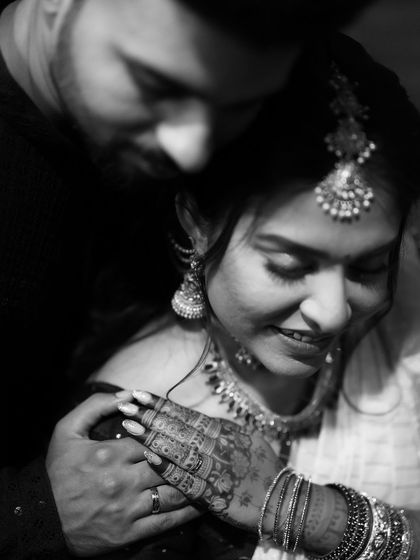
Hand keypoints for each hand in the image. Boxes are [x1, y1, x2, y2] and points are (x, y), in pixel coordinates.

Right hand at [46, 392, 200, 556]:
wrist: (41, 518)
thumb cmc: (57, 472)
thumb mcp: (67, 430)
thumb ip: (95, 406)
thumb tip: (127, 393)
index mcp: (110, 454)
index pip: (153, 439)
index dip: (172, 434)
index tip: (188, 431)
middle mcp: (122, 480)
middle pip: (168, 465)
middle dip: (189, 457)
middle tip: (210, 451)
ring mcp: (127, 508)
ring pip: (172, 493)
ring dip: (194, 483)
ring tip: (214, 475)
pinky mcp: (129, 533)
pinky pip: (165, 522)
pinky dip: (187, 513)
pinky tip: (202, 504)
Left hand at [119, 390, 283, 532]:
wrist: (278, 500)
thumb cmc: (260, 465)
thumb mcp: (243, 438)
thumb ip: (218, 428)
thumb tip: (195, 419)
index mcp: (222, 430)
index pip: (185, 414)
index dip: (160, 404)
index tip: (138, 394)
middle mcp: (216, 445)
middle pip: (176, 427)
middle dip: (149, 415)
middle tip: (124, 404)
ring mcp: (213, 468)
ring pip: (177, 449)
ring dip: (151, 436)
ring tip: (129, 425)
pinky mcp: (211, 493)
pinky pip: (186, 479)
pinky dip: (168, 467)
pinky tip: (149, 457)